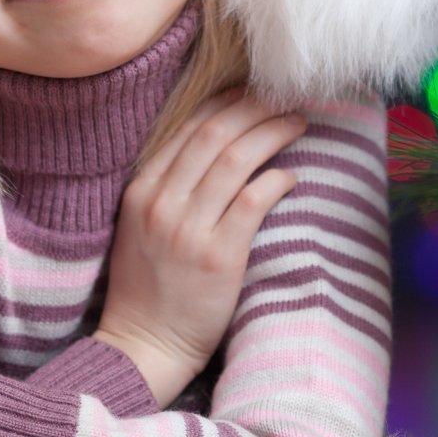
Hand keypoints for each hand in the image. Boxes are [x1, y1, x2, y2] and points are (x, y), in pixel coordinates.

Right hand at [93, 88, 303, 405]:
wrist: (143, 345)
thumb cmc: (148, 287)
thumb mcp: (140, 226)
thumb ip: (168, 187)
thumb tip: (215, 147)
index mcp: (141, 190)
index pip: (187, 128)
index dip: (225, 103)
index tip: (252, 92)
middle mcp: (161, 203)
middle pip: (216, 135)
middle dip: (254, 109)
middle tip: (283, 99)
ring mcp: (188, 229)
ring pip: (237, 160)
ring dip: (272, 134)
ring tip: (297, 124)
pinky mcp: (217, 257)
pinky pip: (253, 201)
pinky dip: (275, 180)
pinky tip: (291, 176)